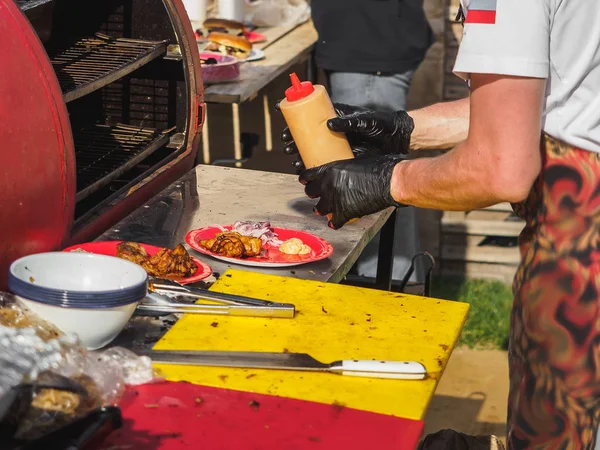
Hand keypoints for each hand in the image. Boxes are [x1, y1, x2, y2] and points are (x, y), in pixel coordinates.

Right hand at [276, 102, 413, 169]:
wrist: (397, 139)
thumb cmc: (382, 124)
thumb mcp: (366, 120)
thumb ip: (349, 121)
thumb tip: (328, 124)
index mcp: (336, 116)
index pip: (311, 114)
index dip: (295, 117)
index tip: (281, 118)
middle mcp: (333, 130)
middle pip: (308, 135)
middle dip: (294, 141)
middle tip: (287, 148)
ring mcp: (337, 144)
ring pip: (314, 150)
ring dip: (301, 157)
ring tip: (294, 162)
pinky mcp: (343, 157)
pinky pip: (325, 162)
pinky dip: (314, 167)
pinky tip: (305, 171)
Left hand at [299, 154, 405, 228]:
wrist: (389, 181)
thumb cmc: (378, 168)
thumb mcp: (355, 161)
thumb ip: (343, 169)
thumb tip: (343, 172)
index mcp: (331, 169)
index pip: (308, 175)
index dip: (306, 179)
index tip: (305, 182)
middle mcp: (328, 184)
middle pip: (311, 192)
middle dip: (313, 195)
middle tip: (316, 197)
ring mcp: (334, 200)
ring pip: (319, 208)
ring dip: (321, 210)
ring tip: (323, 211)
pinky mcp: (343, 213)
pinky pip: (334, 222)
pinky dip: (335, 223)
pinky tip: (335, 223)